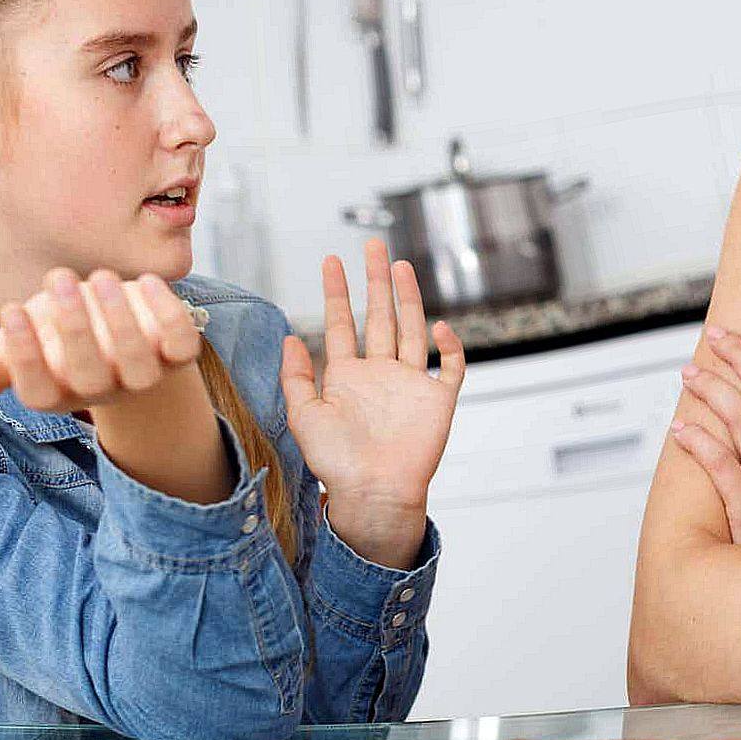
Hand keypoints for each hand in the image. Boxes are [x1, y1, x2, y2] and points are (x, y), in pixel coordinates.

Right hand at [0, 268, 206, 413]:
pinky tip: (147, 281)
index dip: (25, 357)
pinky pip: (183, 344)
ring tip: (100, 276)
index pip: (39, 393)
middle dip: (73, 328)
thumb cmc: (56, 341)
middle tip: (58, 277)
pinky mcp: (178, 354)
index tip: (11, 310)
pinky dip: (170, 315)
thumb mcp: (20, 350)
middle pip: (90, 379)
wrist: (119, 339)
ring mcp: (144, 376)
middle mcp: (103, 392)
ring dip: (119, 320)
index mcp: (59, 393)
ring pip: (139, 366)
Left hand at [280, 239, 464, 567]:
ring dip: (407, 298)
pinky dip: (449, 347)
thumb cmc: (337, 463)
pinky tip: (440, 328)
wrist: (374, 493)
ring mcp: (411, 384)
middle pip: (380, 316)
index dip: (337, 292)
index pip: (342, 324)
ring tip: (400, 266)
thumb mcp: (304, 416)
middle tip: (373, 246)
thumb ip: (296, 377)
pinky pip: (450, 367)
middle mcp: (380, 374)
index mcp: (348, 376)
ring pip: (411, 330)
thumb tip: (290, 338)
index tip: (331, 261)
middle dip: (375, 281)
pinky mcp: (438, 400)